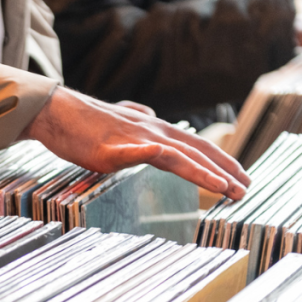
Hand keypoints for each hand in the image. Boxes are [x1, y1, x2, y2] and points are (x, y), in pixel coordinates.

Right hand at [24, 88, 250, 199]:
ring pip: (177, 156)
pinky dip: (153, 156)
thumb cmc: (82, 122)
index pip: (196, 145)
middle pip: (196, 151)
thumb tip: (148, 112)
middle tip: (246, 189)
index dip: (221, 160)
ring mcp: (133, 139)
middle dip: (224, 170)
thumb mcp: (117, 120)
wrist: (56, 112)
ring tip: (225, 189)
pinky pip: (137, 153)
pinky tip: (166, 161)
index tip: (240, 177)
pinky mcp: (111, 149)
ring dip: (204, 173)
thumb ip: (136, 119)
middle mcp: (151, 132)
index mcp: (153, 129)